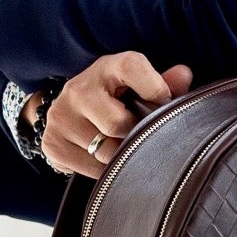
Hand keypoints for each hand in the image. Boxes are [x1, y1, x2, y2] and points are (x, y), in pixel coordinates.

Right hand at [39, 53, 192, 178]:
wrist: (69, 109)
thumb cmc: (117, 96)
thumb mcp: (138, 84)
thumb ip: (164, 83)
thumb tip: (184, 76)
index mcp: (107, 67)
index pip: (132, 66)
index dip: (155, 86)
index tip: (163, 101)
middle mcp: (79, 89)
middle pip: (118, 124)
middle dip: (134, 134)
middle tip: (137, 132)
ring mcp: (61, 118)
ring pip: (105, 153)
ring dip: (121, 156)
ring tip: (121, 144)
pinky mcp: (52, 145)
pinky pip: (91, 170)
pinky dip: (104, 170)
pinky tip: (102, 155)